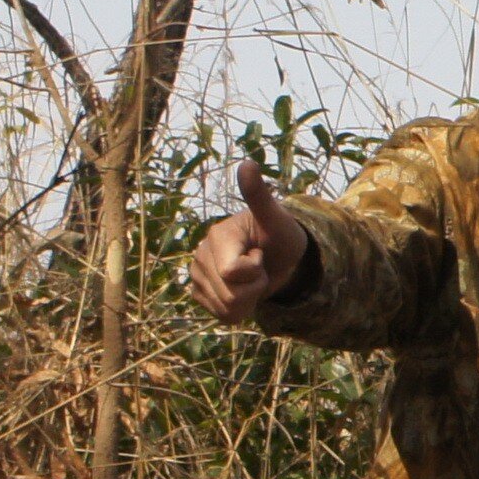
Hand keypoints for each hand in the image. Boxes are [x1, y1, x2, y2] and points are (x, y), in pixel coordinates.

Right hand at [187, 157, 307, 324]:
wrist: (280, 257)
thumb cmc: (281, 235)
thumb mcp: (277, 218)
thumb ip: (260, 195)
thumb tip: (247, 163)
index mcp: (217, 236)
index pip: (233, 272)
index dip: (256, 271)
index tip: (260, 253)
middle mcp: (200, 254)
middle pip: (230, 294)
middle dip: (254, 287)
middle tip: (259, 266)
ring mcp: (197, 275)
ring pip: (226, 308)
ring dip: (248, 298)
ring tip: (252, 277)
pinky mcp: (200, 293)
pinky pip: (221, 315)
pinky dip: (239, 309)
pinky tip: (243, 290)